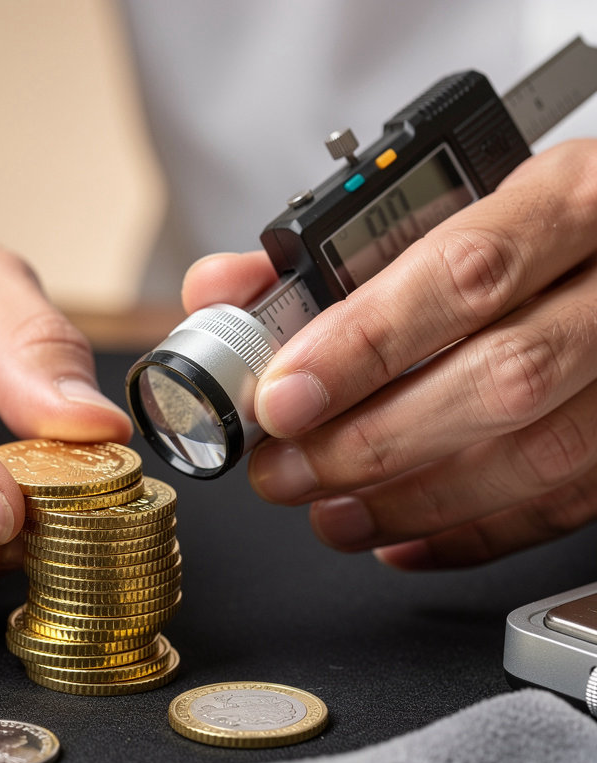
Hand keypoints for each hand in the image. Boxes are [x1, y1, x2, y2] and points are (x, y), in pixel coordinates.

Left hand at [182, 139, 596, 568]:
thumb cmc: (525, 232)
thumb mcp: (448, 204)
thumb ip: (327, 249)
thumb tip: (223, 291)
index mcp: (568, 200)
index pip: (464, 274)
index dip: (364, 345)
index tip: (282, 396)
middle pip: (504, 378)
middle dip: (372, 440)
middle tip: (285, 470)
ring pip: (539, 456)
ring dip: (413, 501)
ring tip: (330, 514)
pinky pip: (565, 503)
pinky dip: (471, 534)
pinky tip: (401, 539)